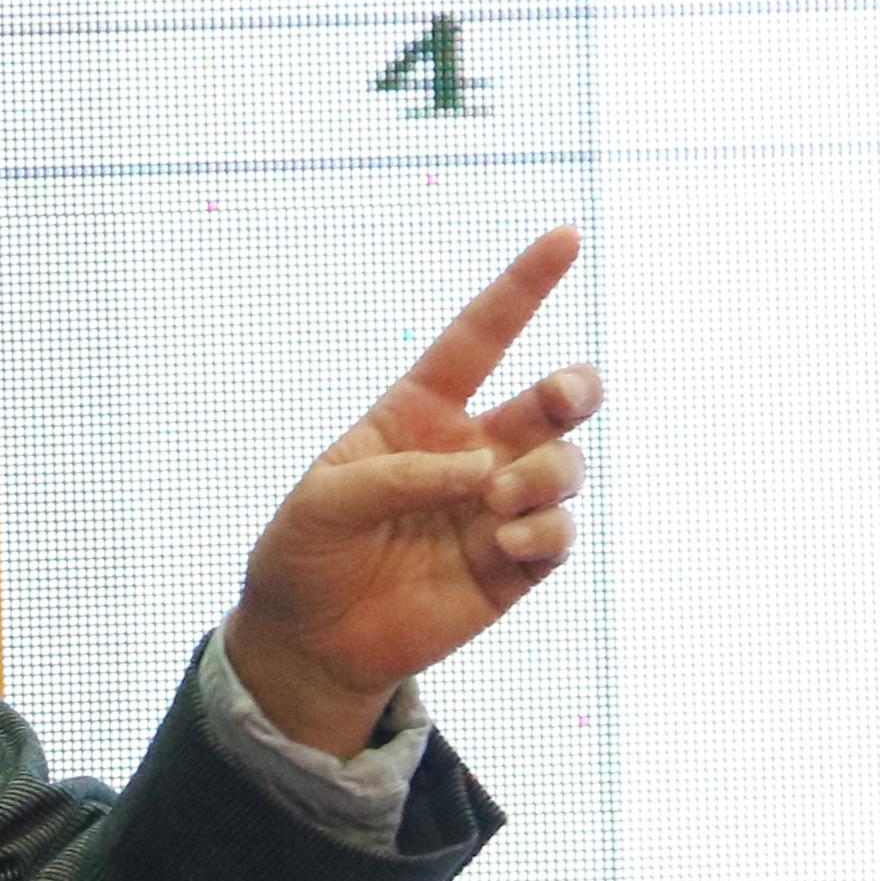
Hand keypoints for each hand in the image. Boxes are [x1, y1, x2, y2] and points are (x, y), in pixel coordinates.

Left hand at [220, 226, 599, 755]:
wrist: (310, 643)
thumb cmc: (306, 554)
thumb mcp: (324, 502)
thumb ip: (400, 474)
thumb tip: (483, 472)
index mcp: (419, 413)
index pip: (481, 336)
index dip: (524, 286)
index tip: (566, 237)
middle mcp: (471, 451)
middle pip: (551, 400)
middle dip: (573, 386)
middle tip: (562, 397)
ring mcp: (497, 507)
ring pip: (564, 465)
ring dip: (545, 473)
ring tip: (497, 501)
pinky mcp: (514, 565)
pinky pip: (559, 533)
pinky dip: (544, 530)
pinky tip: (506, 541)